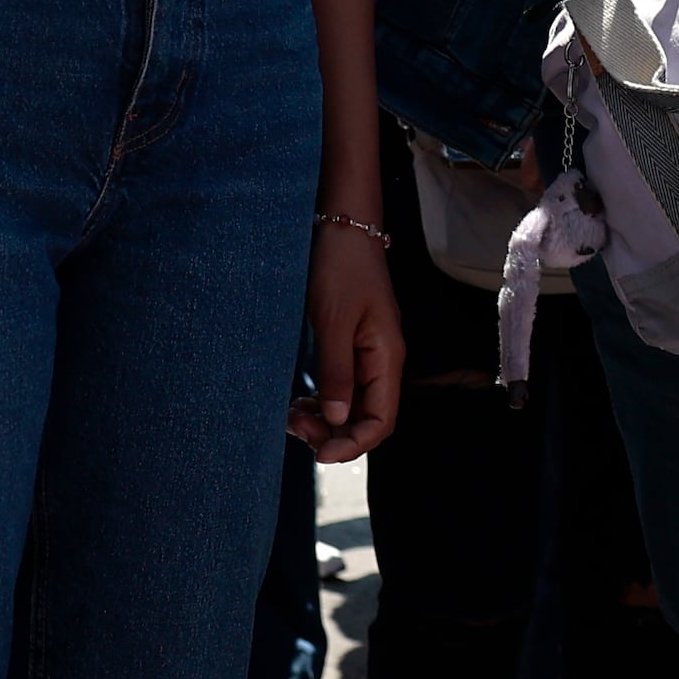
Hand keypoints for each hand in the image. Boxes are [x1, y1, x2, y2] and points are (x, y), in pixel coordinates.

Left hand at [295, 225, 403, 460]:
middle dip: (333, 434)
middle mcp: (381, 362)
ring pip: (351, 407)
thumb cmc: (341, 267)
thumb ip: (338, 372)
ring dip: (324, 420)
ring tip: (291, 417)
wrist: (343, 226)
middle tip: (293, 428)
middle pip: (366, 419)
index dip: (353, 444)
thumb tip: (336, 420)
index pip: (381, 422)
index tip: (317, 452)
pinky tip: (299, 402)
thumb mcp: (334, 321)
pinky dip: (322, 402)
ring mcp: (366, 356)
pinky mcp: (350, 347)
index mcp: (386, 359)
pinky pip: (341, 388)